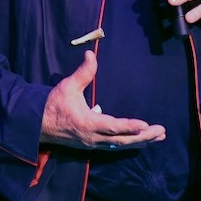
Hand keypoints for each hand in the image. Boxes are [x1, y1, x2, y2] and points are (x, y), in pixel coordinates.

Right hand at [39, 50, 166, 149]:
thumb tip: (90, 54)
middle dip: (143, 137)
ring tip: (158, 137)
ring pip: (121, 145)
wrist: (38, 125)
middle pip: (122, 140)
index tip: (145, 125)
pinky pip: (115, 146)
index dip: (129, 126)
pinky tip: (141, 140)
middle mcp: (93, 138)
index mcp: (87, 123)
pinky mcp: (93, 145)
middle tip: (161, 132)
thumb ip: (82, 73)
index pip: (112, 127)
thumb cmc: (53, 105)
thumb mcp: (67, 87)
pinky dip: (130, 143)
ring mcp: (93, 144)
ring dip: (140, 141)